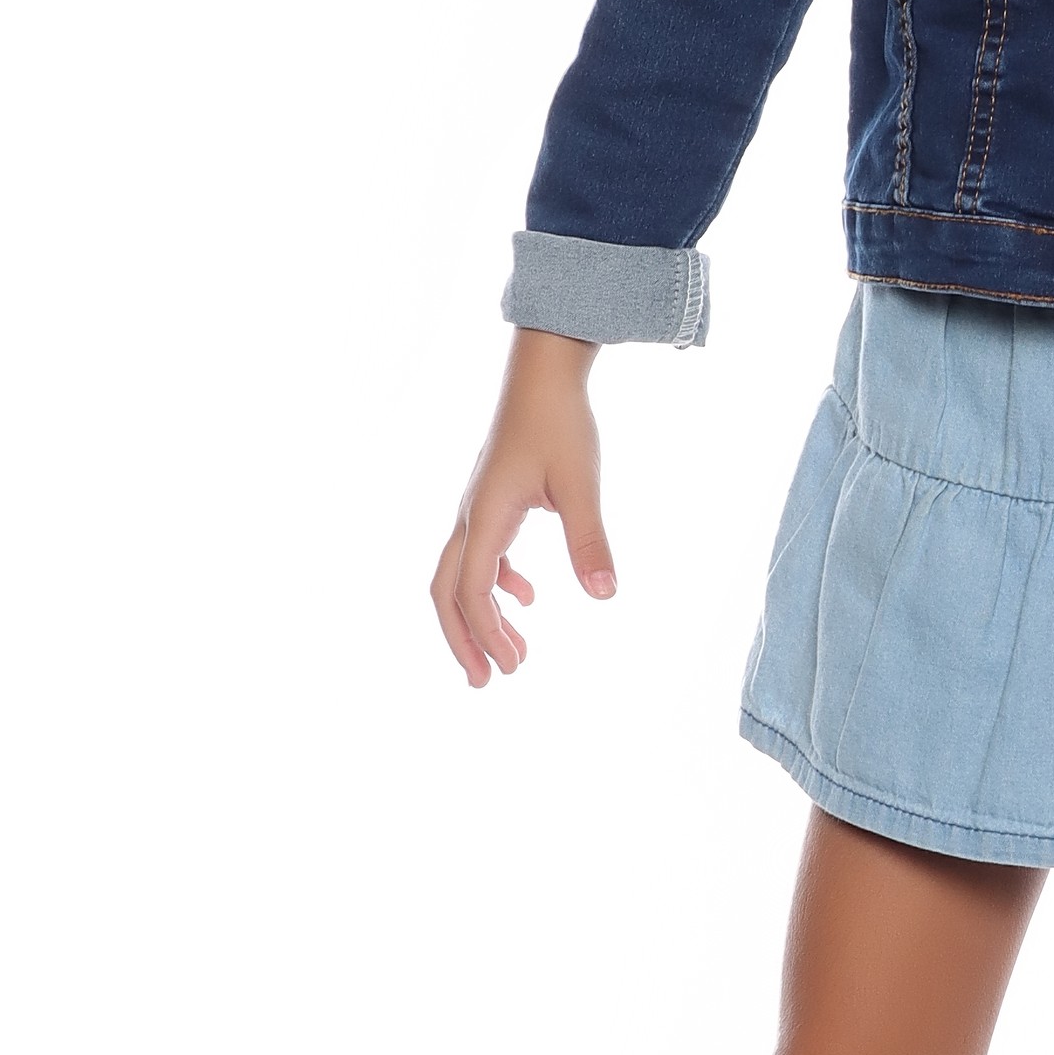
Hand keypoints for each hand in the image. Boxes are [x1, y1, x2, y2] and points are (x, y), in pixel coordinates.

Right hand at [431, 330, 616, 685]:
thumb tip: (604, 594)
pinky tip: (529, 596)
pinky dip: (497, 583)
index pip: (474, 593)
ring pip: (460, 574)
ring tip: (508, 653)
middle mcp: (471, 516)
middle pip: (448, 591)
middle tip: (485, 682)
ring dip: (478, 616)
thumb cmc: (560, 424)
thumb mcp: (581, 485)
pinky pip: (481, 552)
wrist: (543, 373)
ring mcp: (478, 507)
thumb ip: (590, 539)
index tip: (516, 667)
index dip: (488, 635)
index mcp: (485, 518)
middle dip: (464, 640)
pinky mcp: (493, 497)